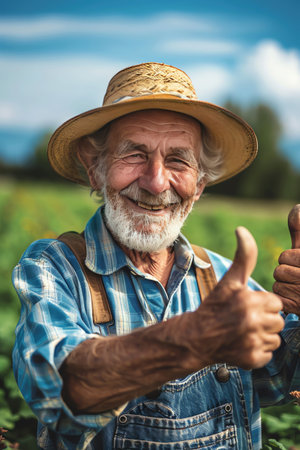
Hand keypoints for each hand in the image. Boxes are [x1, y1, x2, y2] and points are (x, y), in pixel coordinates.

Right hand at [197, 226, 283, 369]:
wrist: (196, 337)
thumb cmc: (215, 305)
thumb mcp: (230, 280)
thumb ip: (243, 256)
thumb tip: (242, 229)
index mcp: (249, 300)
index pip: (275, 302)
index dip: (261, 303)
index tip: (246, 305)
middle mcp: (252, 322)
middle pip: (278, 320)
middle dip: (264, 319)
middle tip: (244, 318)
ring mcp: (252, 343)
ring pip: (275, 338)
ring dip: (263, 335)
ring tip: (243, 331)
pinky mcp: (252, 360)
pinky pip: (269, 354)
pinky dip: (258, 351)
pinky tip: (242, 343)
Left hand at [273, 204, 299, 315]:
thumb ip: (299, 229)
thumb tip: (297, 208)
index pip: (285, 257)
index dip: (290, 260)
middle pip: (279, 271)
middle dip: (287, 273)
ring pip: (278, 285)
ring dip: (286, 287)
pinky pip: (280, 299)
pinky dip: (286, 300)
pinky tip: (297, 300)